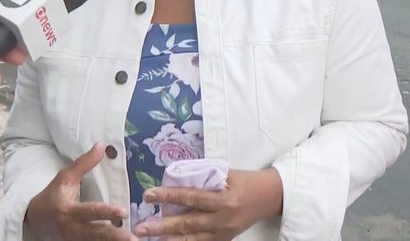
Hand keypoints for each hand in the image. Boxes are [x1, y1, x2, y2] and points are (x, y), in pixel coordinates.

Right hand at [25, 143, 135, 240]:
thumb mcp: (65, 178)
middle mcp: (73, 229)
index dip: (106, 212)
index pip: (90, 212)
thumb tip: (102, 145)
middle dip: (116, 237)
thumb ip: (84, 163)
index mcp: (69, 211)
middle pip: (97, 234)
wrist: (33, 221)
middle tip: (134, 238)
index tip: (123, 212)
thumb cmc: (52, 196)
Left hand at [133, 169, 282, 239]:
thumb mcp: (228, 174)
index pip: (190, 197)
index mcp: (223, 200)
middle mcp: (222, 219)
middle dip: (161, 226)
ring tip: (148, 239)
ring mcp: (222, 233)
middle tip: (140, 227)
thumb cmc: (247, 182)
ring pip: (191, 239)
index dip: (168, 196)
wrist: (269, 198)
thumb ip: (204, 177)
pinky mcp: (223, 240)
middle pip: (187, 224)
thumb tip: (177, 177)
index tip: (148, 195)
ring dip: (168, 240)